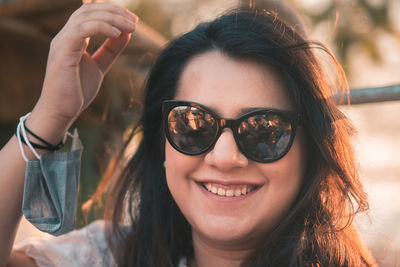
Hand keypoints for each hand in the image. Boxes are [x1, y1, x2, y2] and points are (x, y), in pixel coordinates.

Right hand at [33, 2, 137, 125]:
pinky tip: (117, 34)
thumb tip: (125, 33)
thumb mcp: (99, 66)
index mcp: (72, 38)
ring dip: (112, 18)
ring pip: (86, 16)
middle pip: (88, 9)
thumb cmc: (77, 91)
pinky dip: (101, 27)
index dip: (112, 12)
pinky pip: (81, 30)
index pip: (90, 12)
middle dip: (115, 11)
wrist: (60, 112)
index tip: (133, 21)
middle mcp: (65, 36)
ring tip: (131, 27)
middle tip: (134, 21)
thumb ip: (110, 50)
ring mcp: (62, 43)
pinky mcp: (63, 53)